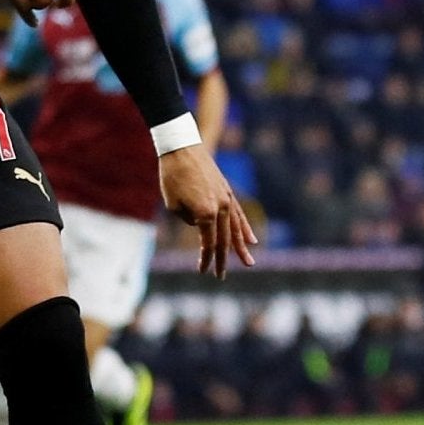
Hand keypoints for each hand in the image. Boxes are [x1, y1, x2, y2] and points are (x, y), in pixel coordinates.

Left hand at [158, 144, 256, 279]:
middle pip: (223, 240)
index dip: (205, 259)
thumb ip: (189, 219)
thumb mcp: (173, 204)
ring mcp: (227, 199)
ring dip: (241, 248)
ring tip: (248, 263)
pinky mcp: (227, 192)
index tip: (201, 271)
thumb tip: (201, 225)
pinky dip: (245, 228)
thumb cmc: (171, 177)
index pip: (208, 243)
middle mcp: (220, 208)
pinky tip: (252, 240)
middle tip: (221, 276)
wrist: (181, 148)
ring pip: (236, 229)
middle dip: (221, 259)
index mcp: (205, 214)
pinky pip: (239, 214)